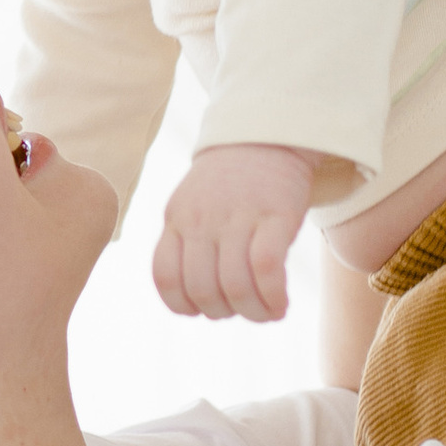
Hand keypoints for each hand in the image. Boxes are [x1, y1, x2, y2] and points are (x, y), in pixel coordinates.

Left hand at [154, 142, 319, 321]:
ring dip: (252, 313)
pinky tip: (281, 304)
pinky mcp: (276, 215)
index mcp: (177, 219)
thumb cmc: (231, 181)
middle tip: (241, 309)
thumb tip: (197, 299)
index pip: (165, 278)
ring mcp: (238, 216)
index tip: (203, 310)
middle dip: (222, 312)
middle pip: (202, 289)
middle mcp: (202, 219)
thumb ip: (186, 243)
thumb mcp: (192, 204)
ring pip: (234, 286)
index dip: (183, 306)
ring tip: (267, 313)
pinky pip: (267, 268)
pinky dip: (273, 297)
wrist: (270, 132)